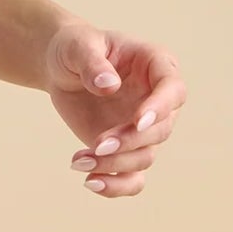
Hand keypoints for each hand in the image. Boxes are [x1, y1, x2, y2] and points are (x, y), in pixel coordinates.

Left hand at [41, 19, 186, 196]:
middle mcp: (157, 100)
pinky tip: (91, 181)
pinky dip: (116, 185)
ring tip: (79, 161)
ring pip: (145, 157)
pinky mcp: (126, 149)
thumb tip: (108, 85)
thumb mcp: (78, 46)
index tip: (137, 121)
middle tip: (97, 145)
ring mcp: (143, 128)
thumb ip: (92, 63)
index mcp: (156, 65)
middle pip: (160, 131)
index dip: (160, 107)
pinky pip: (133, 177)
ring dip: (116, 165)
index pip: (172, 89)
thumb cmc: (74, 48)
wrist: (60, 67)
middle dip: (130, 142)